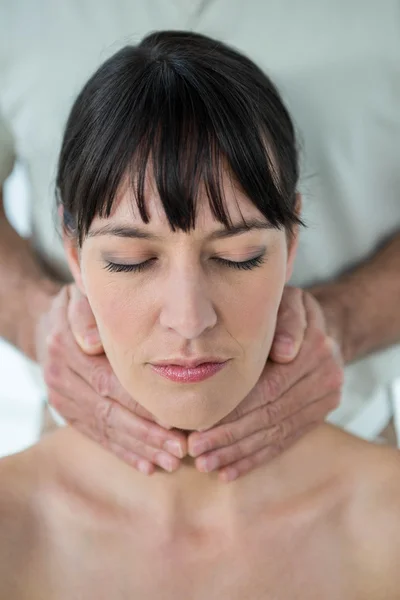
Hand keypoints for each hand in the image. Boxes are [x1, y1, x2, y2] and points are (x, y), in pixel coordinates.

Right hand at [36, 284, 186, 474]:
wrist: (48, 320)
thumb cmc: (79, 303)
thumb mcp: (81, 295)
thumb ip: (87, 316)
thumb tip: (93, 343)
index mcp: (65, 345)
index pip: (110, 381)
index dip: (142, 402)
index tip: (173, 418)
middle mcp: (60, 375)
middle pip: (109, 410)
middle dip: (147, 433)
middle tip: (180, 449)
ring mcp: (61, 397)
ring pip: (105, 428)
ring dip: (139, 447)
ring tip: (171, 461)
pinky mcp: (66, 412)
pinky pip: (95, 435)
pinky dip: (122, 451)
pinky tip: (147, 465)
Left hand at [188, 287, 343, 481]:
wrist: (319, 327)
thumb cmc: (286, 310)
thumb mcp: (287, 302)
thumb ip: (286, 321)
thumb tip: (285, 351)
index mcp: (315, 348)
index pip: (268, 387)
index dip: (234, 407)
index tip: (201, 423)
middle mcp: (325, 376)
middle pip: (270, 414)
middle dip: (230, 436)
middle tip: (196, 450)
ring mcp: (325, 400)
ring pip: (275, 432)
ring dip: (238, 452)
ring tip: (206, 464)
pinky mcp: (318, 416)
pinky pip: (285, 440)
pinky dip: (255, 458)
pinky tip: (229, 471)